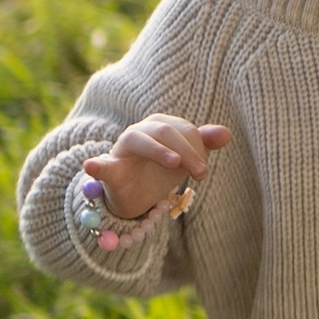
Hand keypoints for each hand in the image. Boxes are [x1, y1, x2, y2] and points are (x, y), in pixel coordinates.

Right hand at [82, 114, 228, 221]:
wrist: (133, 192)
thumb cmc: (159, 170)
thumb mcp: (184, 158)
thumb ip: (203, 143)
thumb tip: (226, 133)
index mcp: (160, 126)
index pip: (182, 129)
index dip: (196, 148)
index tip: (204, 171)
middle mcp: (140, 131)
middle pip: (165, 132)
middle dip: (186, 152)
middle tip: (202, 174)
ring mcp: (122, 148)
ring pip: (138, 139)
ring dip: (158, 150)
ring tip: (174, 164)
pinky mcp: (109, 168)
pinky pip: (101, 165)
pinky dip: (95, 165)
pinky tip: (92, 166)